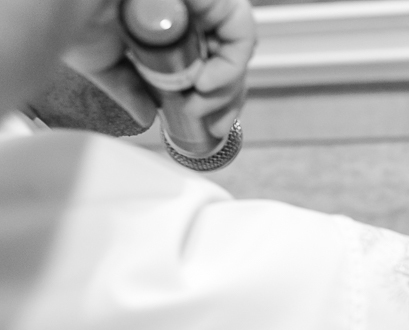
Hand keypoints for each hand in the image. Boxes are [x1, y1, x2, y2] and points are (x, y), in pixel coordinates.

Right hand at [61, 0, 254, 136]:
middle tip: (212, 123)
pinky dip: (231, 62)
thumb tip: (147, 114)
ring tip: (200, 103)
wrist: (58, 4)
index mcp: (167, 22)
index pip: (212, 61)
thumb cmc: (71, 17)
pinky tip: (205, 83)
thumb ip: (129, 87)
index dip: (220, 96)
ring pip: (238, 45)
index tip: (213, 125)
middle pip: (230, 55)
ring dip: (228, 85)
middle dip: (228, 98)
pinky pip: (237, 27)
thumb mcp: (106, 62)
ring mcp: (198, 1)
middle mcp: (188, 8)